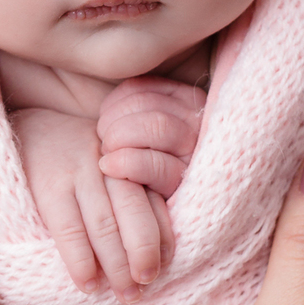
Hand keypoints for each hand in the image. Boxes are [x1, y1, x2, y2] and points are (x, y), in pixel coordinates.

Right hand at [11, 104, 173, 299]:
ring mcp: (78, 171)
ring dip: (117, 265)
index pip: (156, 200)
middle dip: (143, 254)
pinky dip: (81, 260)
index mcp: (128, 159)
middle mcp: (108, 163)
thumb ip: (128, 192)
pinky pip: (70, 228)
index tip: (165, 268)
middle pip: (134, 212)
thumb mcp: (106, 164)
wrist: (21, 126)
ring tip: (125, 294)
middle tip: (145, 287)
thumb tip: (156, 247)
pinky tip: (88, 283)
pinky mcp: (48, 184)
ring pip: (105, 224)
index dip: (164, 239)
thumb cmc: (71, 157)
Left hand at [96, 75, 205, 197]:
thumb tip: (106, 105)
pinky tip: (109, 167)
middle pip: (149, 104)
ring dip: (119, 138)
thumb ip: (135, 108)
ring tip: (107, 154)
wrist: (156, 217)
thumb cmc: (144, 163)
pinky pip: (155, 164)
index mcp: (187, 101)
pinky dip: (125, 162)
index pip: (144, 87)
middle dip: (115, 122)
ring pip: (156, 126)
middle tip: (104, 141)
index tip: (104, 119)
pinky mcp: (186, 183)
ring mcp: (196, 152)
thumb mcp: (144, 128)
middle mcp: (199, 122)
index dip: (115, 102)